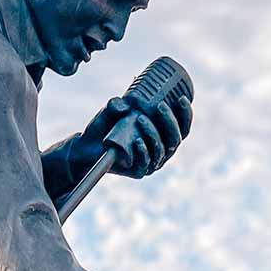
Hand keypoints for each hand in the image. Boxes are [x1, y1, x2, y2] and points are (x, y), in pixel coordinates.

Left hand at [77, 88, 192, 178]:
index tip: (181, 99)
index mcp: (163, 135)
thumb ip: (116, 104)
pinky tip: (137, 142)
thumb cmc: (104, 126)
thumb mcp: (110, 111)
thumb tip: (124, 105)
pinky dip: (143, 151)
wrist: (86, 146)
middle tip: (160, 107)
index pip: (182, 127)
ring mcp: (151, 163)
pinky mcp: (138, 171)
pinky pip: (145, 163)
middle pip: (175, 138)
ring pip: (160, 149)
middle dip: (171, 121)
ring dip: (153, 133)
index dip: (185, 114)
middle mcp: (161, 151)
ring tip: (140, 119)